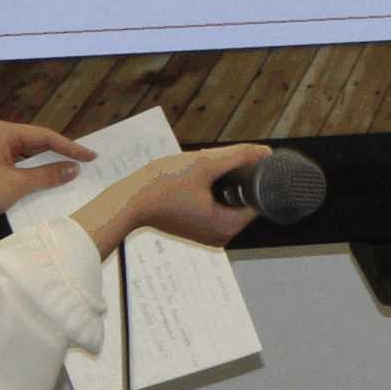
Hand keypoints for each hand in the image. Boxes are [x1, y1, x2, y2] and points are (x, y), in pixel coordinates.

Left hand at [0, 121, 89, 223]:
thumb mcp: (18, 184)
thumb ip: (48, 175)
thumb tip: (74, 169)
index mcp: (4, 132)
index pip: (45, 136)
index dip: (70, 147)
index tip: (91, 156)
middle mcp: (0, 136)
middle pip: (38, 142)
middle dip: (61, 153)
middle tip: (87, 161)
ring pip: (31, 154)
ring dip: (50, 163)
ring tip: (73, 168)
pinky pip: (22, 164)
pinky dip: (37, 171)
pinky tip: (51, 178)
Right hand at [91, 145, 271, 249]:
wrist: (126, 201)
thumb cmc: (162, 184)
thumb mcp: (205, 163)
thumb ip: (239, 157)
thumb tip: (265, 152)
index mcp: (227, 227)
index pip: (258, 200)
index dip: (255, 178)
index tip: (242, 162)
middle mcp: (220, 237)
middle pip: (242, 201)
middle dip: (234, 179)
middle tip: (214, 165)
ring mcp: (206, 235)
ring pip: (227, 202)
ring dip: (220, 184)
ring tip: (199, 172)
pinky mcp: (194, 229)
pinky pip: (212, 207)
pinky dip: (209, 192)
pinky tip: (193, 180)